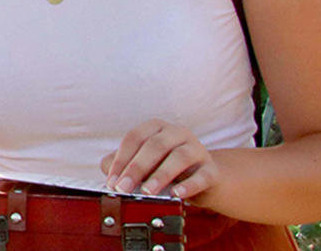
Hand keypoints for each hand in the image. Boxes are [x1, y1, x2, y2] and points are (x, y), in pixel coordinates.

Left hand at [101, 120, 219, 198]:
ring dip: (161, 175)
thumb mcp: (144, 164)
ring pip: (179, 157)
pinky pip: (202, 175)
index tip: (112, 180)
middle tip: (124, 187)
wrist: (204, 180)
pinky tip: (177, 194)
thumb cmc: (167, 168)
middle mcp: (177, 133)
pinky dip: (189, 185)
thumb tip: (108, 171)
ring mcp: (197, 149)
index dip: (121, 159)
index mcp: (157, 127)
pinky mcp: (212, 169)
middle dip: (137, 167)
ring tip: (148, 191)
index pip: (135, 138)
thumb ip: (123, 165)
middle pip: (155, 145)